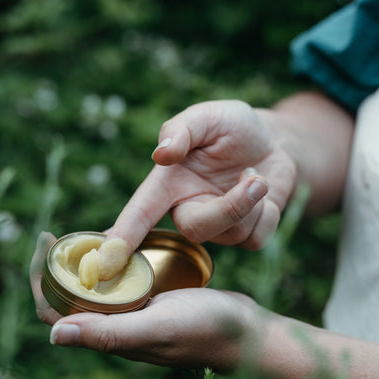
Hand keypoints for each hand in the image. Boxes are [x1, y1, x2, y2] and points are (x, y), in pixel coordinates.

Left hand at [30, 232, 261, 369]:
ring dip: (84, 264)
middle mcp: (118, 328)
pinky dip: (114, 263)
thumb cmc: (206, 331)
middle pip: (72, 299)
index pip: (57, 314)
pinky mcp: (155, 303)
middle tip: (59, 234)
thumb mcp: (156, 327)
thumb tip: (53, 335)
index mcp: (110, 338)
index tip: (45, 244)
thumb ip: (108, 333)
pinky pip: (124, 283)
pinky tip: (121, 242)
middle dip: (58, 267)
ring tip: (83, 235)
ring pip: (97, 290)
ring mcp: (137, 315)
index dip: (43, 281)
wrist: (249, 333)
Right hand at [106, 100, 296, 255]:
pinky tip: (264, 191)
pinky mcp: (244, 237)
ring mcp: (216, 228)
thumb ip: (182, 129)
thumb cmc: (232, 126)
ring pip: (232, 234)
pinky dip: (268, 211)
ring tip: (256, 174)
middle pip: (196, 230)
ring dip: (254, 202)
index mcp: (167, 184)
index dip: (121, 239)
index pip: (139, 214)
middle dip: (230, 208)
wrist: (274, 141)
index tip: (104, 263)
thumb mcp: (208, 116)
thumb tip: (161, 153)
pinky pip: (255, 239)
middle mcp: (187, 209)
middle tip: (256, 179)